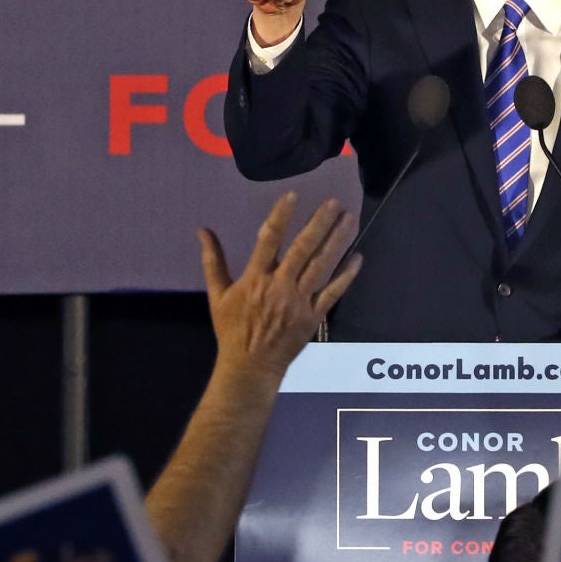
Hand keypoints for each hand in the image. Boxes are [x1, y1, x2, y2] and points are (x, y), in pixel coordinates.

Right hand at [198, 194, 358, 384]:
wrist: (250, 366)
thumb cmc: (232, 329)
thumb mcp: (217, 295)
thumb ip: (213, 261)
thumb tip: (203, 230)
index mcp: (255, 279)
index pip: (268, 239)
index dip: (281, 216)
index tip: (293, 195)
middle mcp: (279, 286)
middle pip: (302, 248)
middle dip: (319, 223)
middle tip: (334, 202)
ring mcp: (299, 301)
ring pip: (322, 265)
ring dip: (337, 240)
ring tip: (349, 219)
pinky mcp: (314, 316)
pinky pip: (333, 292)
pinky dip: (346, 275)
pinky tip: (357, 256)